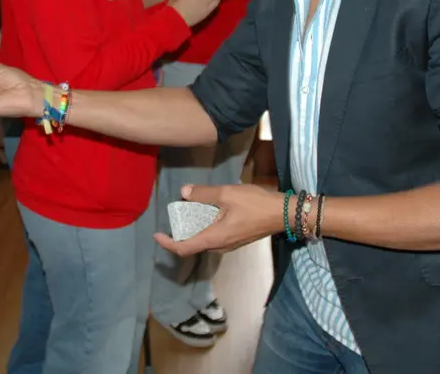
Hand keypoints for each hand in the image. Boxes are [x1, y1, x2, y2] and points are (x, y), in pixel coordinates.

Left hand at [155, 184, 286, 256]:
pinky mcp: (235, 240)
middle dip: (179, 233)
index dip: (167, 243)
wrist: (282, 214)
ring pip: (203, 241)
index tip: (157, 234)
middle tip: (175, 215)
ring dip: (192, 229)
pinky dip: (204, 227)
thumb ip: (203, 194)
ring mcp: (228, 245)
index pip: (184, 248)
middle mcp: (219, 246)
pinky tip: (207, 212)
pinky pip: (213, 237)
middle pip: (192, 245)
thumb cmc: (255, 204)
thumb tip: (184, 192)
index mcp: (214, 238)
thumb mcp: (226, 194)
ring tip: (188, 211)